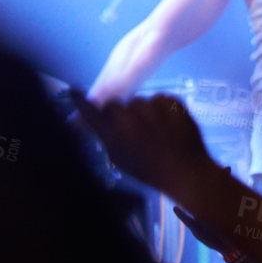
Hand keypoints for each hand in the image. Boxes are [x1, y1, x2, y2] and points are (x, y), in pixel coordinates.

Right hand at [68, 91, 219, 197]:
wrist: (187, 172)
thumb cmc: (150, 170)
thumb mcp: (120, 158)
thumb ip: (108, 137)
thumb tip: (101, 121)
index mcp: (114, 134)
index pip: (91, 112)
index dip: (81, 101)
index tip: (74, 90)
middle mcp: (130, 118)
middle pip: (116, 103)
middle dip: (120, 112)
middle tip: (133, 127)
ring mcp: (153, 108)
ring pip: (140, 101)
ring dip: (144, 111)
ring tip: (156, 129)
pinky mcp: (172, 103)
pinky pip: (160, 100)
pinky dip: (163, 109)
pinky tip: (169, 125)